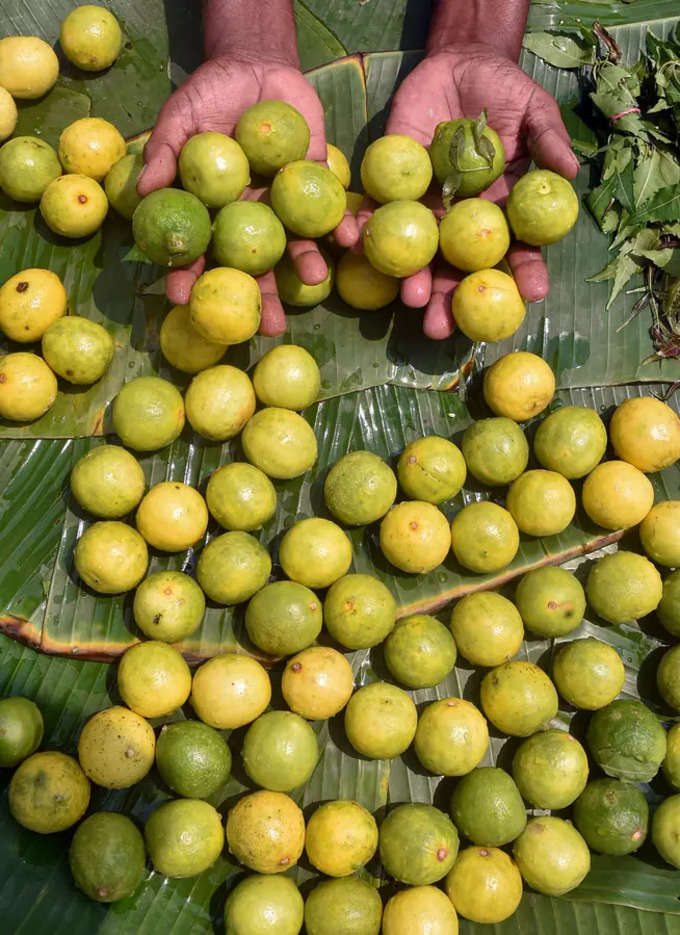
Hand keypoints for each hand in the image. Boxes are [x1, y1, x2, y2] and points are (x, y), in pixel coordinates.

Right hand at [137, 54, 357, 334]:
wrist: (253, 66)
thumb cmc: (208, 97)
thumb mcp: (179, 120)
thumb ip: (164, 154)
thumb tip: (144, 192)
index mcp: (214, 213)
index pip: (199, 254)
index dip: (190, 277)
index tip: (183, 300)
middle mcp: (249, 218)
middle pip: (253, 266)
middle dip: (260, 299)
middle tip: (266, 328)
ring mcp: (283, 205)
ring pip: (294, 245)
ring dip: (305, 265)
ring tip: (315, 281)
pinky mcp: (315, 185)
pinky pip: (330, 210)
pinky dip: (341, 224)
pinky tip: (350, 240)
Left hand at [383, 43, 579, 338]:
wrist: (458, 65)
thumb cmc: (504, 92)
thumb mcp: (533, 111)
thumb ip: (548, 140)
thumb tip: (569, 173)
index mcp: (500, 212)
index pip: (514, 250)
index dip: (524, 272)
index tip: (534, 294)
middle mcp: (462, 220)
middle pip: (459, 269)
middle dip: (453, 301)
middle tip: (447, 328)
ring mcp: (427, 207)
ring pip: (420, 253)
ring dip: (414, 280)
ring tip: (412, 303)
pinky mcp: (394, 186)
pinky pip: (378, 212)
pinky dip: (366, 229)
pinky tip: (360, 246)